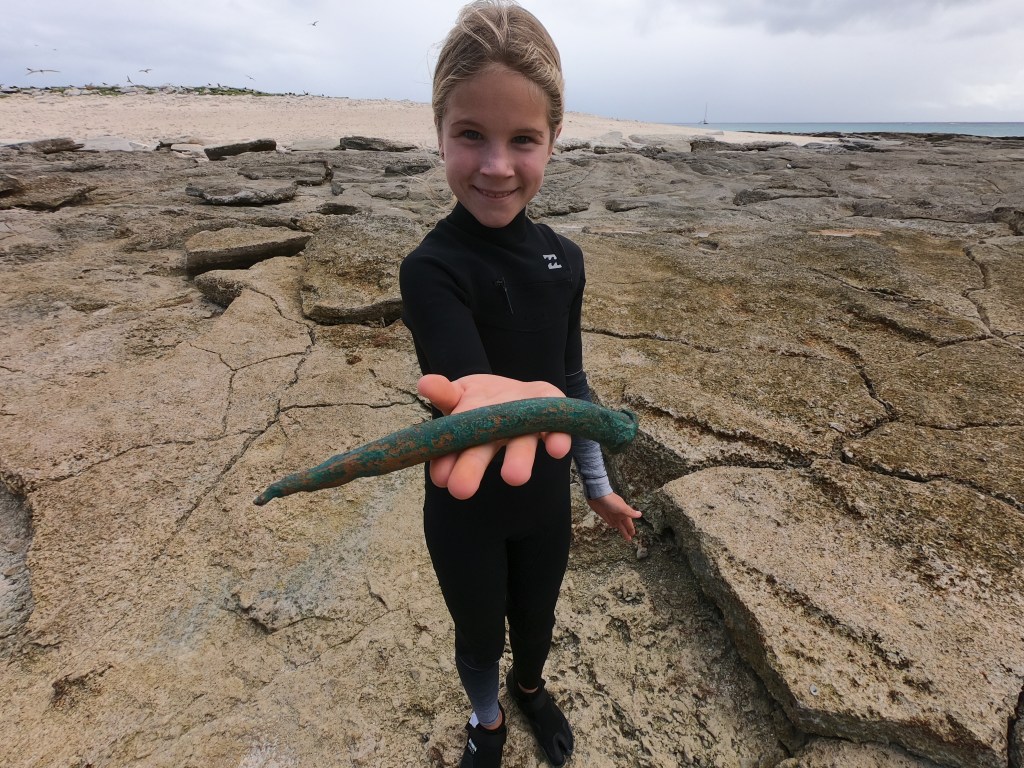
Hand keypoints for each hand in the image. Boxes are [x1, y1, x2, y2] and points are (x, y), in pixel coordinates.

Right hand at [417, 373, 571, 498]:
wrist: (522, 395)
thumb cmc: (484, 401)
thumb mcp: (459, 392)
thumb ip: (444, 392)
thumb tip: (425, 384)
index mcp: (470, 433)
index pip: (453, 449)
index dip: (445, 463)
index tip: (440, 479)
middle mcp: (497, 436)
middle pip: (482, 454)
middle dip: (471, 470)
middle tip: (461, 490)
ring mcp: (524, 428)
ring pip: (520, 447)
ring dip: (518, 462)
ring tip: (515, 477)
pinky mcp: (551, 418)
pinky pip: (557, 431)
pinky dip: (558, 440)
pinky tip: (558, 449)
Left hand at [587, 493, 641, 541]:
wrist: (598, 495)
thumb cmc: (611, 501)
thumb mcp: (622, 507)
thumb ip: (630, 512)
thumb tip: (640, 514)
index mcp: (624, 513)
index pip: (629, 523)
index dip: (631, 529)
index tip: (633, 534)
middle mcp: (619, 514)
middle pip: (624, 525)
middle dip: (626, 531)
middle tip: (629, 540)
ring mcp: (611, 515)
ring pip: (618, 524)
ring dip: (621, 529)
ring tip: (623, 534)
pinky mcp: (605, 515)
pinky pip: (610, 522)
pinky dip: (613, 524)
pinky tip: (613, 526)